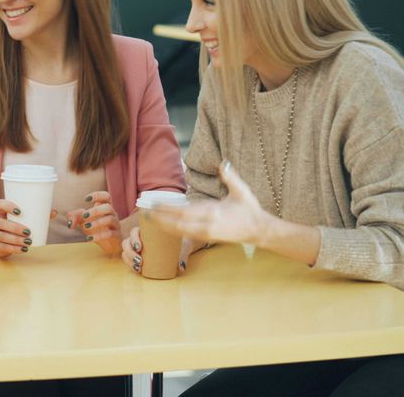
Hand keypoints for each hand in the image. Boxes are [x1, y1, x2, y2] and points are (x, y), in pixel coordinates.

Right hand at [0, 200, 55, 257]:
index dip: (8, 206)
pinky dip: (14, 249)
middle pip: (1, 223)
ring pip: (2, 236)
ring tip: (28, 242)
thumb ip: (35, 215)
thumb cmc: (10, 224)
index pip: (0, 204)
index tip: (19, 212)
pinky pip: (3, 247)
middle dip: (15, 228)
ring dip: (16, 240)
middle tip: (28, 232)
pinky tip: (23, 249)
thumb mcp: (17, 219)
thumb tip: (53, 212)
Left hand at [66, 191, 120, 254]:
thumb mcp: (83, 221)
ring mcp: (116, 225)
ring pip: (110, 219)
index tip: (85, 199)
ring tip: (85, 226)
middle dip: (95, 210)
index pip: (106, 196)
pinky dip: (99, 236)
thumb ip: (75, 217)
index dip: (97, 195)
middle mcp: (112, 214)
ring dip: (97, 222)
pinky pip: (110, 234)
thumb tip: (70, 221)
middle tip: (84, 216)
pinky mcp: (116, 236)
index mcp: (105, 207)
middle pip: (108, 207)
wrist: (109, 243)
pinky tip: (89, 238)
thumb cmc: (96, 228)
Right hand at [121, 227, 192, 275]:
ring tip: (138, 267)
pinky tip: (136, 269)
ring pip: (126, 251)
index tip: (140, 247)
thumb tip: (181, 267)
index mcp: (146, 231)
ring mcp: (137, 247)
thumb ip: (182, 256)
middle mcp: (139, 238)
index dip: (134, 239)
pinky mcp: (138, 256)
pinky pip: (129, 259)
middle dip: (130, 252)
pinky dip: (130, 264)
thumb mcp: (182, 246)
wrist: (181, 247)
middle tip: (140, 261)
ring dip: (129, 260)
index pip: (134, 232)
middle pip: (127, 243)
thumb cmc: (180, 243)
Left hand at [151, 161, 271, 245]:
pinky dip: (173, 231)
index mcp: (213, 212)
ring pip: (179, 232)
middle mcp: (207, 225)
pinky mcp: (207, 239)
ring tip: (149, 219)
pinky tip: (164, 227)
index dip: (167, 209)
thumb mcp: (242, 191)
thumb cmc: (249, 209)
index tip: (154, 204)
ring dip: (163, 226)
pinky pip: (185, 236)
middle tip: (144, 212)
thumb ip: (231, 178)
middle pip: (177, 224)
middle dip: (160, 219)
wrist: (259, 230)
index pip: (184, 211)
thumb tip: (224, 164)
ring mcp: (206, 234)